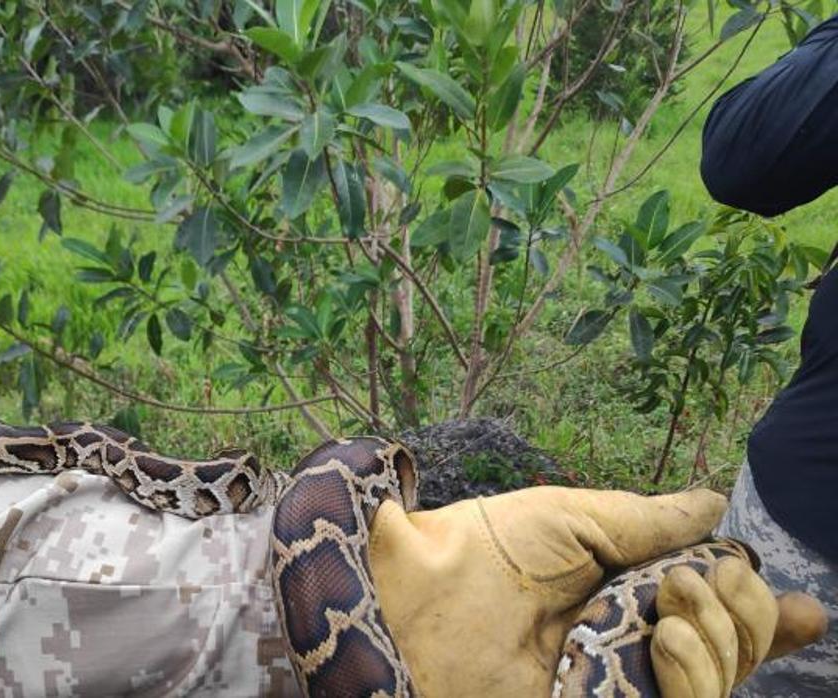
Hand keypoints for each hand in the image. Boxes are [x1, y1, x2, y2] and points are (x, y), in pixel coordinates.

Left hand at [367, 487, 826, 696]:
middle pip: (733, 650)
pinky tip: (670, 636)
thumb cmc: (476, 552)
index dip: (763, 617)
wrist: (414, 601)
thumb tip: (714, 504)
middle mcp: (628, 647)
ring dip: (722, 636)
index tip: (805, 607)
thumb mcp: (569, 518)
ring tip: (673, 603)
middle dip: (746, 611)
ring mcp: (620, 684)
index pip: (715, 618)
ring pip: (719, 678)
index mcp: (620, 597)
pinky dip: (699, 672)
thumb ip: (647, 521)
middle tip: (703, 577)